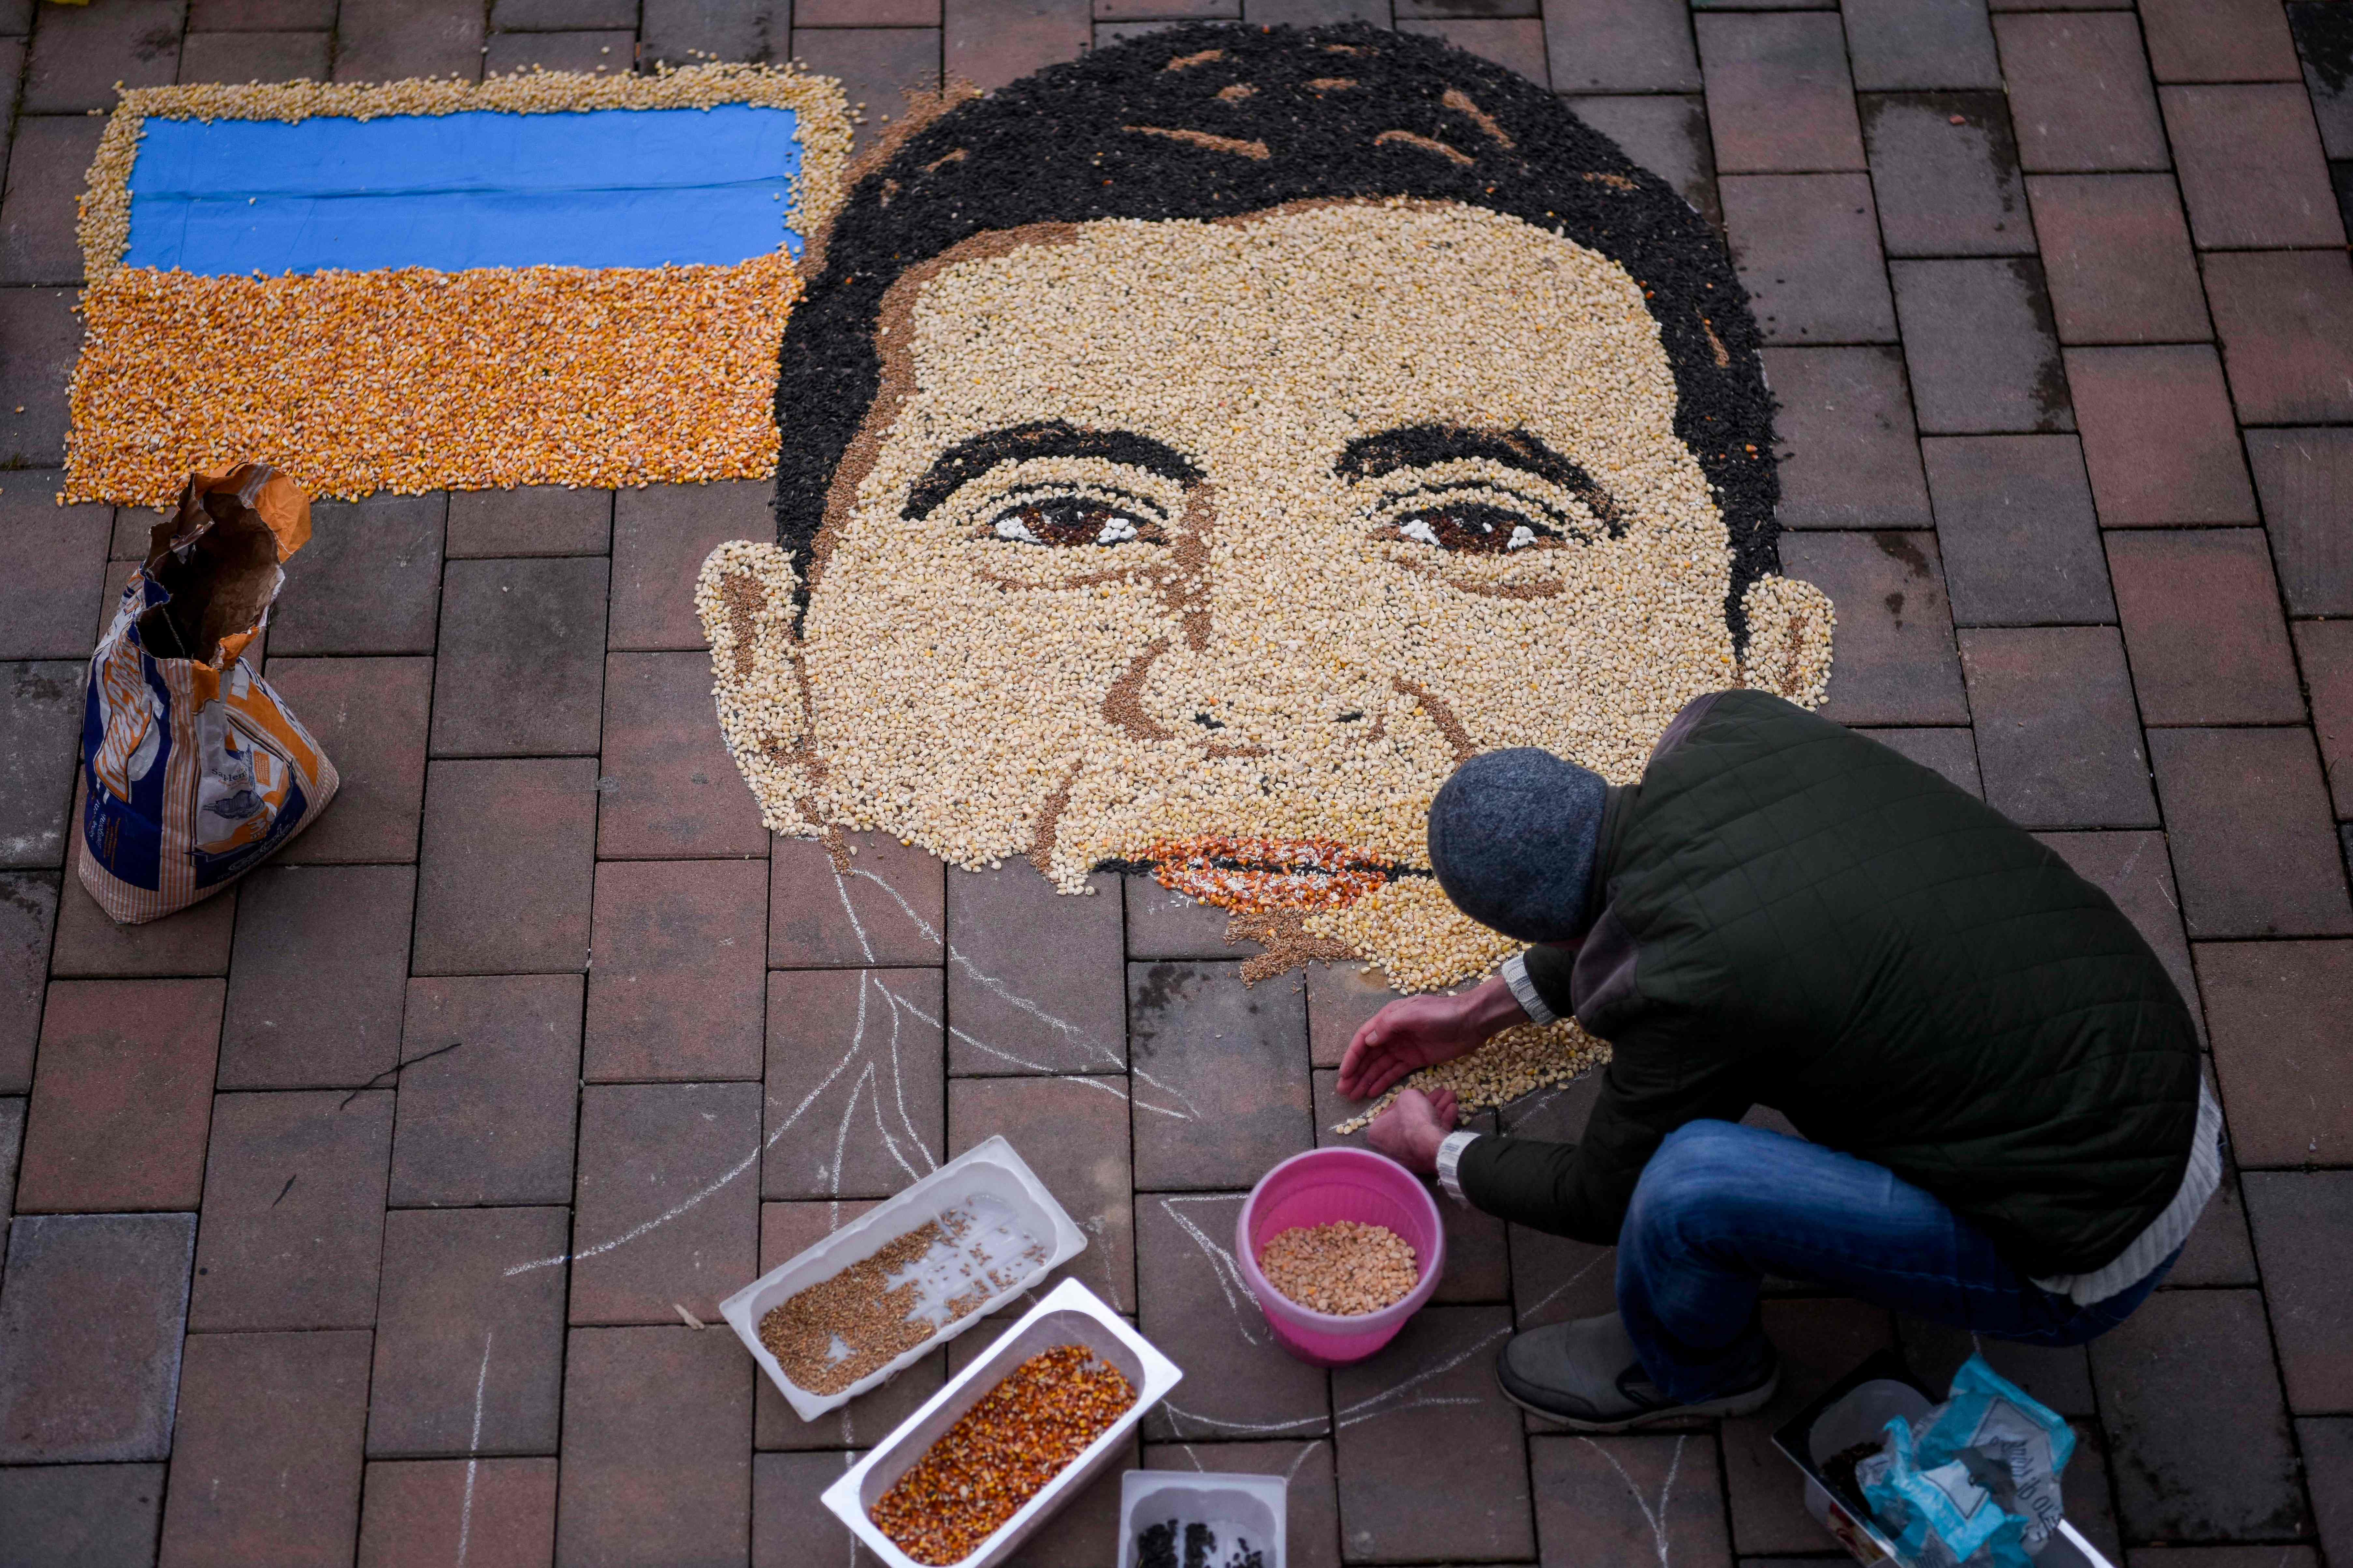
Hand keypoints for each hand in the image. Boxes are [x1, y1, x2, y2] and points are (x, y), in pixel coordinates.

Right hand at [1336, 974, 1528, 1100]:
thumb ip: (1388, 1026)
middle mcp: (1393, 1034)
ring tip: (1353, 1096)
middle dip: (1356, 1073)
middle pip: (1369, 1055)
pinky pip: (1395, 1072)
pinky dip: (1383, 1081)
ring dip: (1366, 1080)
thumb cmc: (1442, 1013)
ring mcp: (1404, 1047)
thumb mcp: (1413, 1014)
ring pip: (1380, 1066)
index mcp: (1389, 1019)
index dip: (1352, 1057)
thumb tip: (1367, 1041)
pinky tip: (1372, 1093)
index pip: (1364, 1039)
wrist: (1472, 1021)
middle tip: (1344, 1091)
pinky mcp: (1416, 1059)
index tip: (1343, 1074)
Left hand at [1366, 1088, 1459, 1173]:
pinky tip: (1453, 1108)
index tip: (1419, 1092)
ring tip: (1451, 1095)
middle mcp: (1390, 1145)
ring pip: (1425, 1126)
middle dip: (1429, 1102)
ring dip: (1440, 1108)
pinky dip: (1444, 1121)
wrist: (1429, 1146)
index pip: (1391, 1112)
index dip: (1406, 1099)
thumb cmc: (1411, 1119)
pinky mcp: (1425, 1158)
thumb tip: (1416, 1097)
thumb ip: (1410, 1095)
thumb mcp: (1408, 1096)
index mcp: (1378, 1132)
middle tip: (1441, 1092)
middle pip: (1411, 1118)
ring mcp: (1409, 1154)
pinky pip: (1433, 1136)